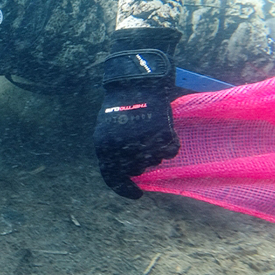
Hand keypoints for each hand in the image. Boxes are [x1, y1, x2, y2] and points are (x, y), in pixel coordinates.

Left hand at [93, 28, 180, 198]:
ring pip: (155, 160)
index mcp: (103, 146)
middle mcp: (121, 148)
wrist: (136, 79)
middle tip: (144, 144)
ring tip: (151, 129)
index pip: (112, 177)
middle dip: (142, 161)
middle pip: (137, 169)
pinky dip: (170, 142)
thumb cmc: (122, 103)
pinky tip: (164, 128)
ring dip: (156, 150)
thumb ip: (113, 150)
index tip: (137, 195)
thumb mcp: (107, 128)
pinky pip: (170, 150)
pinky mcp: (162, 134)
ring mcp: (142, 142)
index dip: (124, 189)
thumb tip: (125, 173)